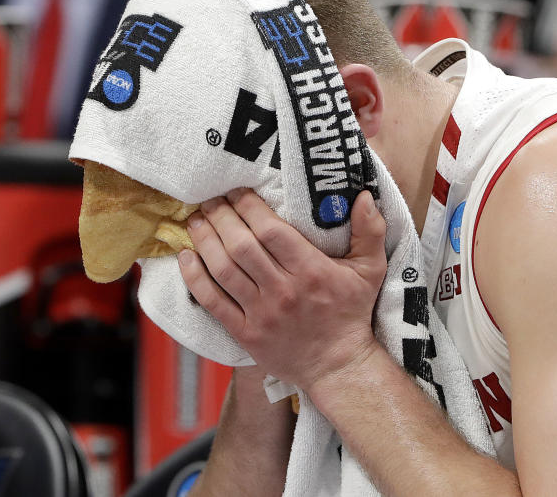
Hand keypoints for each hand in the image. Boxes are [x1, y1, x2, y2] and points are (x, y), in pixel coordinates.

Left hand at [177, 189, 386, 392]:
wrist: (338, 366)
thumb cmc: (352, 313)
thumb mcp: (370, 271)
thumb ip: (370, 231)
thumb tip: (364, 195)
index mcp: (311, 271)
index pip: (271, 231)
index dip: (249, 206)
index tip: (237, 191)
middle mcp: (283, 291)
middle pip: (241, 246)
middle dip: (221, 217)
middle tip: (211, 199)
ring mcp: (262, 314)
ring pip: (223, 270)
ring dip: (205, 240)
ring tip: (196, 219)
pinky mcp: (246, 333)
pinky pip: (213, 302)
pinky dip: (195, 278)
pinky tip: (185, 256)